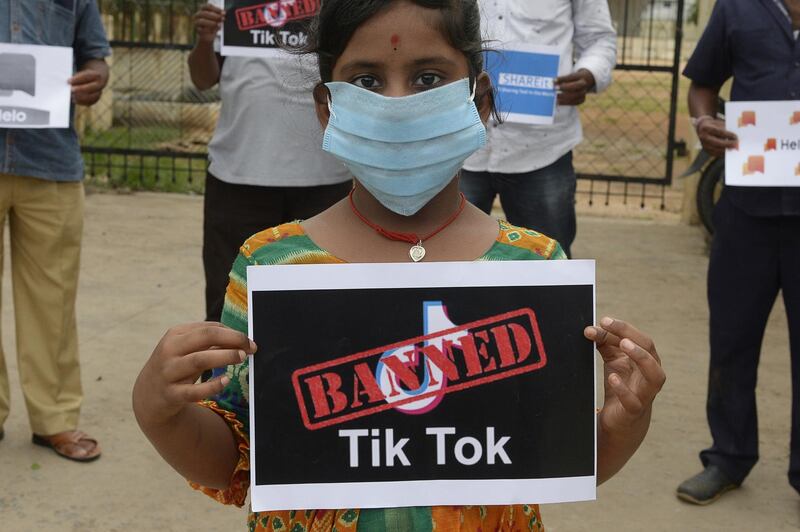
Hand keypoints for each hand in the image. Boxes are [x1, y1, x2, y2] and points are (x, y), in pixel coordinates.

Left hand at [68, 66, 107, 105]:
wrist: (94, 78)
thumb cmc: (84, 74)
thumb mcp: (81, 71)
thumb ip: (76, 75)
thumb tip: (68, 80)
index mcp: (97, 75)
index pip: (88, 76)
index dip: (78, 79)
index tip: (68, 81)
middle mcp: (100, 84)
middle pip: (92, 87)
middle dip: (81, 89)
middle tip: (71, 90)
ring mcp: (99, 92)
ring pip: (92, 96)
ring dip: (81, 97)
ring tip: (72, 96)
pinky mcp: (96, 99)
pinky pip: (90, 102)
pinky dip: (82, 102)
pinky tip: (75, 100)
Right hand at [133, 322, 256, 426]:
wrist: (148, 395)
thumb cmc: (177, 366)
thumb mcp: (187, 350)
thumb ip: (209, 343)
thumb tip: (241, 340)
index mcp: (176, 335)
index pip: (208, 328)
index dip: (232, 333)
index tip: (249, 341)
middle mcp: (169, 350)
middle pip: (204, 337)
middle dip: (231, 340)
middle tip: (250, 348)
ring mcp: (168, 372)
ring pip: (199, 360)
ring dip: (224, 357)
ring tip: (242, 358)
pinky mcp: (171, 394)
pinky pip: (194, 391)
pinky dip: (212, 386)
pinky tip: (226, 381)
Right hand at [194, 3, 224, 43]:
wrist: (208, 36)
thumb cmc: (213, 25)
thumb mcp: (217, 20)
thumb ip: (219, 16)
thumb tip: (223, 14)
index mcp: (202, 10)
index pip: (206, 6)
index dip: (215, 9)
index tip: (223, 13)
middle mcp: (198, 15)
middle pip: (204, 13)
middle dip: (214, 16)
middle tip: (222, 18)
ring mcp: (197, 23)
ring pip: (201, 21)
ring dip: (211, 23)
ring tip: (219, 25)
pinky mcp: (198, 31)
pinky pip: (201, 30)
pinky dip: (208, 30)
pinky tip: (214, 31)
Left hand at [555, 68, 595, 105]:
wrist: (585, 82)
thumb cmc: (573, 79)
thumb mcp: (569, 76)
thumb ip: (562, 79)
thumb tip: (553, 82)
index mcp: (580, 76)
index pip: (571, 77)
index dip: (562, 79)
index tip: (554, 80)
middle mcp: (584, 84)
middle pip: (576, 85)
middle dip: (565, 87)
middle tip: (555, 88)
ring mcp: (584, 92)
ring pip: (575, 95)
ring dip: (564, 97)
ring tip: (556, 97)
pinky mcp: (582, 99)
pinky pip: (574, 102)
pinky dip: (566, 102)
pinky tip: (559, 102)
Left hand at [584, 317, 664, 435]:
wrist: (621, 418)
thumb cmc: (619, 384)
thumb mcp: (613, 360)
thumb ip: (604, 342)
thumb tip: (590, 329)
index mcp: (647, 359)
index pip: (641, 339)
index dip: (623, 328)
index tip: (604, 320)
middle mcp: (651, 374)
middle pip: (650, 351)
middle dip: (631, 337)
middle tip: (610, 327)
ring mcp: (646, 393)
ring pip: (654, 375)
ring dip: (640, 357)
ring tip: (623, 344)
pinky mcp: (634, 410)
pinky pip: (633, 400)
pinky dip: (623, 389)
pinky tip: (612, 378)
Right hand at [696, 117, 737, 157]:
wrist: (701, 128)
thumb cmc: (713, 125)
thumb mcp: (718, 123)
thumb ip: (725, 129)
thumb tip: (734, 136)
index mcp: (706, 128)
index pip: (719, 132)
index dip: (729, 135)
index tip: (736, 137)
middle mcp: (703, 137)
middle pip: (717, 143)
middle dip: (728, 144)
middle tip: (736, 145)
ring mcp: (703, 144)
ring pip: (716, 149)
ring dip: (726, 150)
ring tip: (734, 149)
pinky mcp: (705, 150)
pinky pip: (715, 153)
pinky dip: (723, 153)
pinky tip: (729, 151)